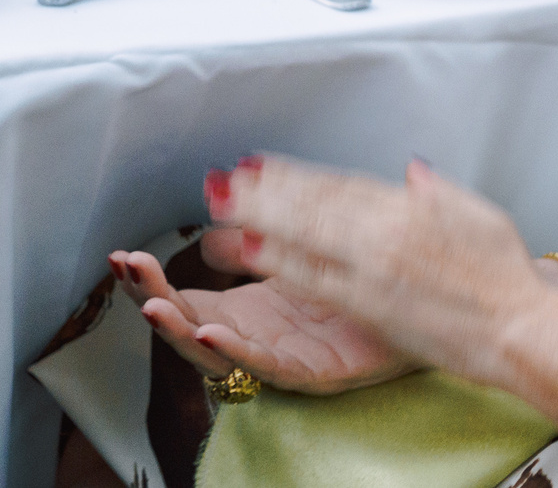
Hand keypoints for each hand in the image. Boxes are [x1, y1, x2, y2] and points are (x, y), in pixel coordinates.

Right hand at [113, 238, 412, 395]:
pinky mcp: (314, 372)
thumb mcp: (311, 241)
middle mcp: (264, 333)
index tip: (122, 257)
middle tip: (125, 270)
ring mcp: (284, 354)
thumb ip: (270, 219)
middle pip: (192, 321)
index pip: (191, 294)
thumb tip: (227, 185)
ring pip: (217, 348)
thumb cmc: (372, 284)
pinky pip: (267, 365)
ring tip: (153, 305)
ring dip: (181, 325)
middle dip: (152, 296)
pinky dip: (234, 349)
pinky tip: (209, 332)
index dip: (155, 279)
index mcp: (258, 306)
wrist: (435, 311)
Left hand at [215, 155, 557, 388]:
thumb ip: (440, 191)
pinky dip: (277, 260)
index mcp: (412, 206)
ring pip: (304, 233)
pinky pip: (312, 277)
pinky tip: (248, 250)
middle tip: (225, 178)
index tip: (265, 165)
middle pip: (312, 201)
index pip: (341, 183)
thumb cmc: (507, 277)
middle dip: (264, 188)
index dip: (297, 173)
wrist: (520, 325)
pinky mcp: (370, 304)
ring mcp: (375, 267)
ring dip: (257, 217)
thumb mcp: (480, 215)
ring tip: (221, 207)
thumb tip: (413, 172)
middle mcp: (388, 230)